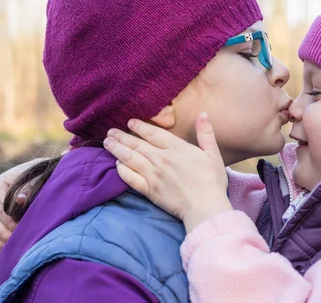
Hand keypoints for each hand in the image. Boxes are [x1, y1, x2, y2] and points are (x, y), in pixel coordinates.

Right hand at [0, 158, 45, 251]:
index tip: (20, 229)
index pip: (0, 208)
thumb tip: (20, 200)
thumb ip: (28, 189)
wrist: (32, 172)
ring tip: (8, 246)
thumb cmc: (35, 177)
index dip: (9, 221)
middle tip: (14, 241)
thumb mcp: (33, 180)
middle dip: (2, 232)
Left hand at [104, 113, 232, 232]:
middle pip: (137, 144)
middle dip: (122, 137)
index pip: (153, 133)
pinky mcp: (149, 190)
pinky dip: (122, 170)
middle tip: (110, 132)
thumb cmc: (212, 181)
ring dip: (117, 150)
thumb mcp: (213, 154)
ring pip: (130, 158)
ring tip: (107, 143)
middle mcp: (161, 159)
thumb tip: (203, 113)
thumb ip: (206, 133)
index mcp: (176, 148)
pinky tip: (116, 165)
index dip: (140, 127)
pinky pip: (130, 178)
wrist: (205, 207)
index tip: (130, 122)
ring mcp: (153, 175)